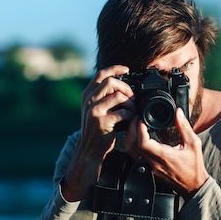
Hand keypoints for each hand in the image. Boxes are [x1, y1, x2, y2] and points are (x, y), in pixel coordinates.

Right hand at [61, 65, 135, 200]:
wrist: (89, 150)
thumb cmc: (97, 131)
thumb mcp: (95, 110)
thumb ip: (104, 97)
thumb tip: (123, 86)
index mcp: (87, 95)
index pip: (101, 74)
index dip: (115, 69)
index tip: (127, 70)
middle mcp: (88, 100)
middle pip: (111, 82)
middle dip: (126, 87)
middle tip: (132, 97)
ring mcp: (94, 111)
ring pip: (119, 96)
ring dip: (130, 103)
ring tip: (132, 111)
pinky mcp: (102, 122)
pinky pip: (123, 112)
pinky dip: (131, 115)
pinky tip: (130, 120)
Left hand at [126, 108, 208, 199]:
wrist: (194, 186)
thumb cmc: (194, 167)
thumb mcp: (193, 143)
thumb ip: (184, 127)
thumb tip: (178, 112)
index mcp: (163, 156)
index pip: (143, 142)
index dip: (139, 129)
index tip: (141, 119)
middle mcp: (153, 163)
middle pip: (132, 146)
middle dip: (131, 130)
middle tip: (135, 119)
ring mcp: (150, 167)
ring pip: (131, 152)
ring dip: (130, 138)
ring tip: (135, 127)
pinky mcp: (149, 169)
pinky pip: (136, 156)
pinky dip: (133, 145)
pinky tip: (138, 138)